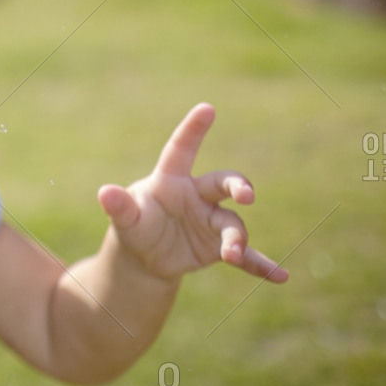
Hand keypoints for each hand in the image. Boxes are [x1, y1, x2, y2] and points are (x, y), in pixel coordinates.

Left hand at [96, 103, 286, 283]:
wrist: (146, 256)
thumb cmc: (135, 225)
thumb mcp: (125, 219)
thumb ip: (119, 206)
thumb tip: (105, 193)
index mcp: (171, 180)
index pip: (181, 150)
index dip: (193, 130)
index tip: (207, 108)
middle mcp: (198, 195)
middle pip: (223, 182)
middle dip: (238, 185)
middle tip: (246, 195)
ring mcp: (212, 220)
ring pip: (232, 224)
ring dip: (235, 240)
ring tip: (231, 255)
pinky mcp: (219, 246)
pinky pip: (247, 256)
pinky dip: (262, 265)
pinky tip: (280, 276)